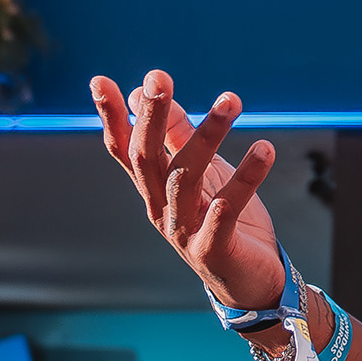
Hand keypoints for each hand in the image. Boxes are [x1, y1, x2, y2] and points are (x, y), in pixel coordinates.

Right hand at [94, 71, 292, 311]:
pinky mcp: (213, 250)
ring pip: (184, 178)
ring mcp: (183, 231)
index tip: (99, 81)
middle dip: (151, 116)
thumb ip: (175, 136)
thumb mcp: (200, 173)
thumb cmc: (221, 222)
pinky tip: (262, 152)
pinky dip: (243, 183)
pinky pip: (225, 214)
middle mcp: (161, 208)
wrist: (249, 282)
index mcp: (154, 189)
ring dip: (207, 135)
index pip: (125, 149)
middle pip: (148, 158)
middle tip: (158, 78)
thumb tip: (143, 94)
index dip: (111, 118)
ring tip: (231, 100)